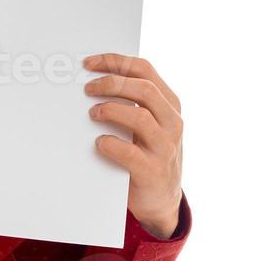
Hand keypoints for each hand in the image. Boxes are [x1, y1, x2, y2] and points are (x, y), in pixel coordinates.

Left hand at [83, 53, 183, 238]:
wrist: (161, 199)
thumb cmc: (146, 152)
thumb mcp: (148, 122)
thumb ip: (131, 100)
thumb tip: (93, 76)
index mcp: (169, 103)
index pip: (144, 69)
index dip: (115, 62)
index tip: (89, 63)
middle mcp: (172, 122)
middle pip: (144, 88)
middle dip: (111, 83)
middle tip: (87, 88)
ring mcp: (165, 147)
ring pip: (140, 116)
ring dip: (111, 110)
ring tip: (93, 113)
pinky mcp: (153, 171)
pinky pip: (130, 152)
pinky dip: (111, 143)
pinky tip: (99, 142)